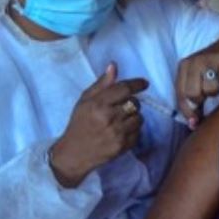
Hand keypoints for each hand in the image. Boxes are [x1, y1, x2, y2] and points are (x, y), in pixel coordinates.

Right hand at [50, 64, 148, 187]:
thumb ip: (101, 84)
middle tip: (121, 107)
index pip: (124, 89)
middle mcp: (109, 118)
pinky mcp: (123, 147)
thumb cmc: (79, 123)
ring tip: (121, 120)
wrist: (74, 153)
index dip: (137, 84)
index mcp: (98, 104)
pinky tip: (121, 131)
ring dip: (133, 117)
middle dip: (131, 103)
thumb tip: (114, 66)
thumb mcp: (85, 100)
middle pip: (135, 103)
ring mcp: (117, 134)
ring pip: (139, 118)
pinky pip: (138, 133)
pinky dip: (133, 131)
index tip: (144, 83)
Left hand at [175, 33, 218, 127]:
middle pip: (193, 93)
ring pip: (210, 89)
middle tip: (210, 93)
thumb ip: (193, 103)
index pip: (180, 95)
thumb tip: (193, 125)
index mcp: (183, 67)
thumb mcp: (199, 82)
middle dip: (203, 99)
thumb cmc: (215, 69)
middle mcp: (193, 61)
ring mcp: (209, 58)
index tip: (196, 121)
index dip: (188, 112)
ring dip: (218, 91)